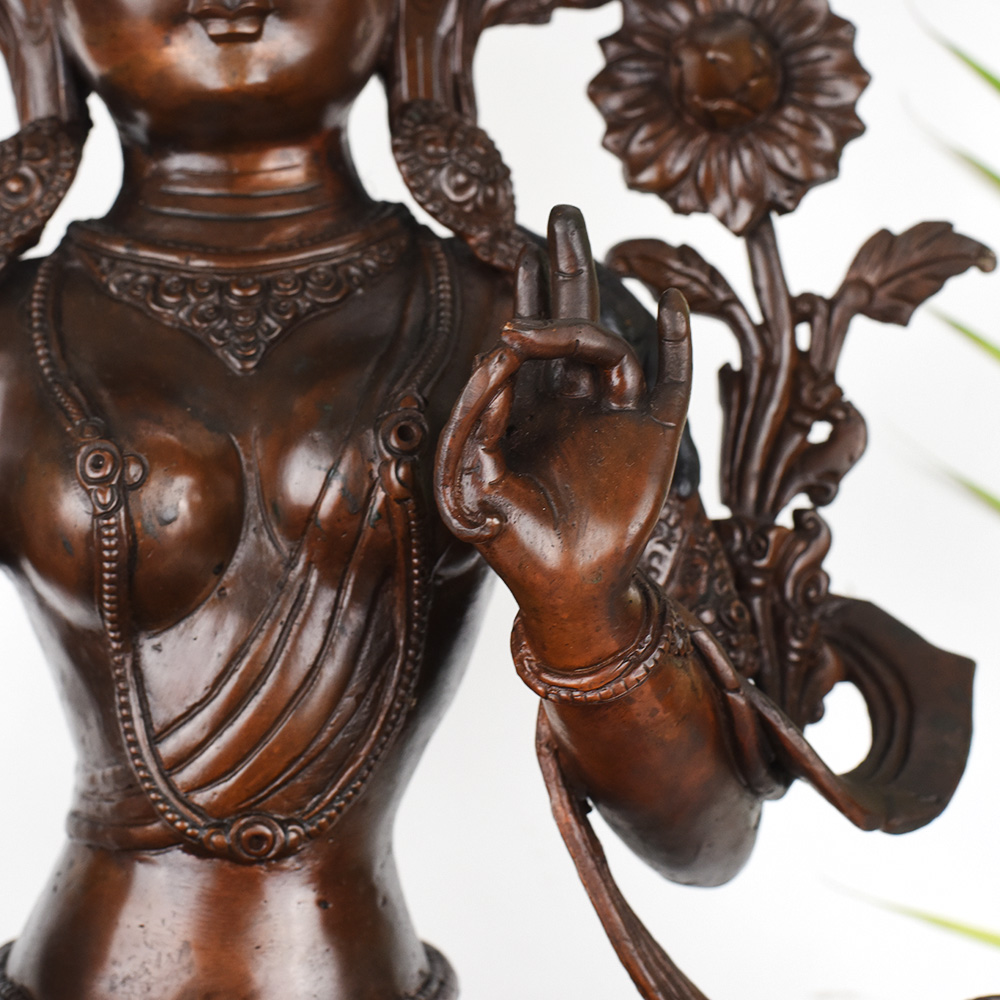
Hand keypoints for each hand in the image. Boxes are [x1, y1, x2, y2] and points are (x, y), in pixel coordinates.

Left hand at [435, 206, 691, 667]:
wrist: (565, 587)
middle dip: (563, 267)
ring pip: (608, 341)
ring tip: (572, 239)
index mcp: (527, 413)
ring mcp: (615, 416)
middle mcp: (573, 405)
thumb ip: (475, 418)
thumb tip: (500, 353)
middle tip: (559, 211)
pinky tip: (669, 303)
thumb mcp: (470, 481)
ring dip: (587, 298)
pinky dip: (675, 341)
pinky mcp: (654, 435)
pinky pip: (671, 378)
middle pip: (570, 320)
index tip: (508, 337)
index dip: (515, 316)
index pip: (523, 345)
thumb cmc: (511, 543)